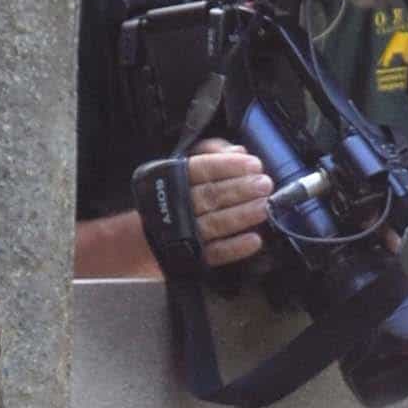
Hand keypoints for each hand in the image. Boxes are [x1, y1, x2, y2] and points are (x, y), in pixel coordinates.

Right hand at [184, 141, 275, 268]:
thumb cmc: (173, 196)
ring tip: (263, 207)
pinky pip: (216, 253)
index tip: (253, 164)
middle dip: (240, 190)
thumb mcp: (186, 167)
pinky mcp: (193, 257)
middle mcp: (177, 205)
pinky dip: (235, 247)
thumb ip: (212, 154)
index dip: (228, 166)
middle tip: (264, 184)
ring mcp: (184, 232)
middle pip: (210, 196)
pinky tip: (254, 240)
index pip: (201, 169)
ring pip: (214, 223)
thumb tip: (239, 151)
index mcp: (173, 179)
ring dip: (241, 215)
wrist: (143, 237)